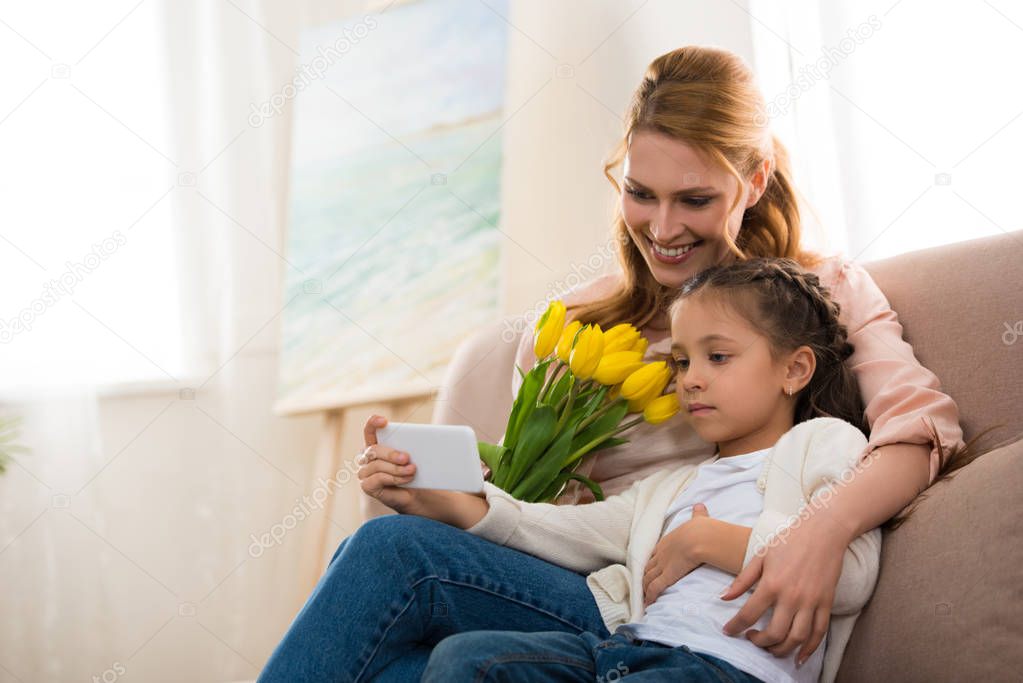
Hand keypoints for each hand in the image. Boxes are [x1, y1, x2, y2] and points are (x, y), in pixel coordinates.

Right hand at [358, 414, 422, 514]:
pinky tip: (406, 479)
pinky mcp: (367, 486)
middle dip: (391, 453)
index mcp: (376, 444)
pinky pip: (377, 479)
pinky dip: (393, 479)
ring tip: (411, 470)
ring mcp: (365, 472)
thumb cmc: (413, 471)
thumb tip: (420, 439)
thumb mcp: (413, 456)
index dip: (374, 423)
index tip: (384, 421)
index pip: (370, 430)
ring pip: (377, 465)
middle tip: (406, 457)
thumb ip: (410, 446)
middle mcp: (366, 457)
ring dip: (396, 468)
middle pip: (374, 449)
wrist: (417, 493)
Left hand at [642, 502, 710, 607]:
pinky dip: (650, 597)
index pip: (656, 553)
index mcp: (668, 541)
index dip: (653, 561)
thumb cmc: (702, 529)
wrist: (702, 537)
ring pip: (648, 578)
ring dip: (645, 588)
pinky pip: (654, 588)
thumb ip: (698, 514)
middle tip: (643, 584)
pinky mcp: (666, 576)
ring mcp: (662, 565)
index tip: (652, 566)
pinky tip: (649, 604)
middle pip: (648, 567)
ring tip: (644, 596)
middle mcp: (661, 553)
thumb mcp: (698, 519)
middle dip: (645, 576)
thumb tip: (700, 505)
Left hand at [719, 514, 845, 666]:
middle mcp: (792, 596)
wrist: (823, 531)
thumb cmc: (789, 540)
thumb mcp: (760, 555)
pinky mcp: (826, 603)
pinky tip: (799, 657)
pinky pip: (819, 633)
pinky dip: (809, 649)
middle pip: (774, 633)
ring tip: (772, 649)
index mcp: (771, 583)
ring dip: (782, 650)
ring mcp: (811, 602)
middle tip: (752, 639)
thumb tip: (723, 597)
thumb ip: (742, 579)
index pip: (748, 614)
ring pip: (796, 638)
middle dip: (760, 643)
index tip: (728, 631)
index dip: (735, 626)